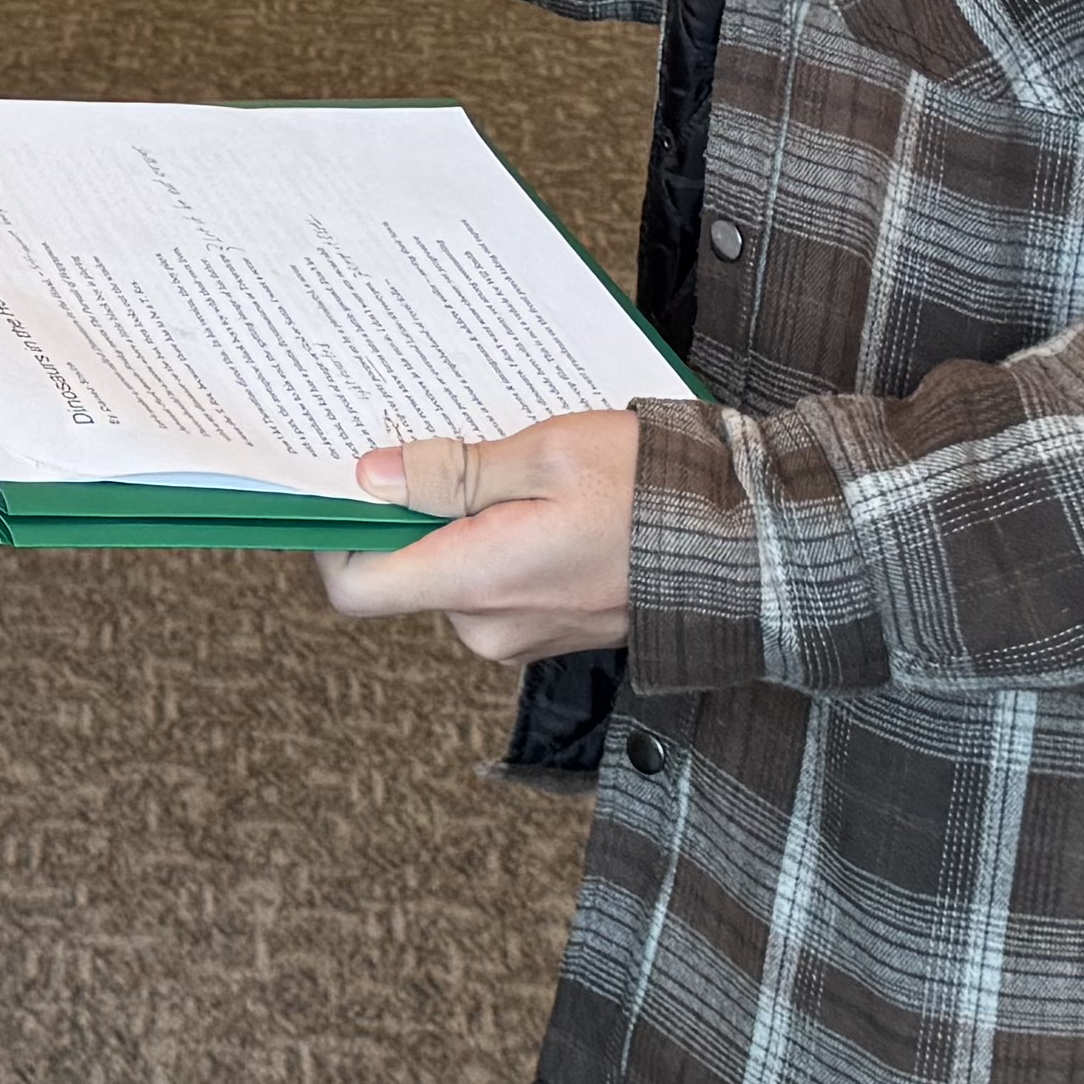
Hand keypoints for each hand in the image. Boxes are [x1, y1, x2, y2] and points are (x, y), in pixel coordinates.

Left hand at [316, 412, 638, 662]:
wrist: (747, 545)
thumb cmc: (652, 492)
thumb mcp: (544, 454)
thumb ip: (450, 471)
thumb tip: (371, 476)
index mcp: (479, 582)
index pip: (356, 587)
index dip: (336, 534)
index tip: (349, 485)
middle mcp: (491, 626)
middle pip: (407, 571)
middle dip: (417, 511)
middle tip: (452, 447)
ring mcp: (522, 635)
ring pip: (454, 573)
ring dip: (465, 522)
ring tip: (517, 472)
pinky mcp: (549, 630)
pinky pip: (495, 585)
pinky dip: (500, 541)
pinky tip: (543, 501)